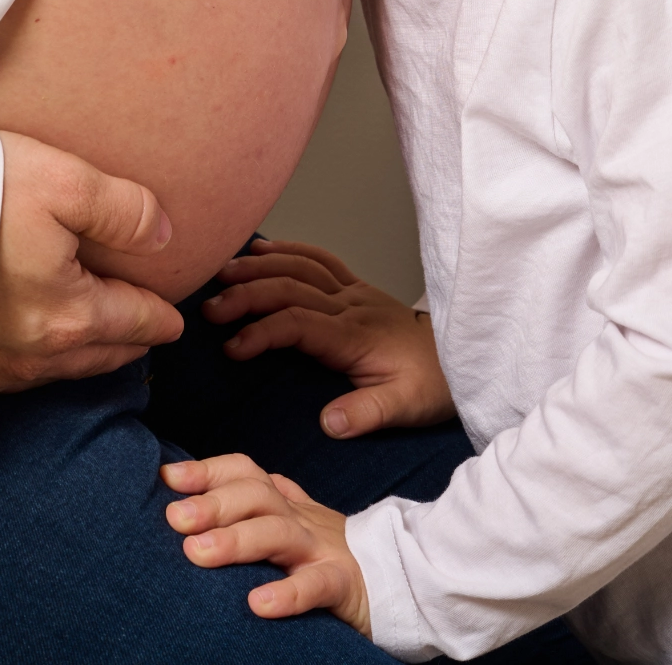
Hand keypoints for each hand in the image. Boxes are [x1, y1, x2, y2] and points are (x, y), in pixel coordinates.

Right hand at [0, 131, 182, 392]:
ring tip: (98, 333)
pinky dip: (34, 361)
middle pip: (102, 356)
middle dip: (129, 341)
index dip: (165, 316)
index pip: (138, 323)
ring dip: (83, 353)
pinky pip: (10, 376)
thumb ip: (123, 210)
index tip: (178, 319)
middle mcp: (32, 357)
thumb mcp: (61, 180)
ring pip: (56, 370)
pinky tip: (29, 342)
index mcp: (70, 316)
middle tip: (148, 328)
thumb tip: (165, 237)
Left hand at [163, 453, 369, 634]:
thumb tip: (188, 498)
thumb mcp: (288, 524)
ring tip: (197, 554)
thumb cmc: (326, 552)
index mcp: (285, 503)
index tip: (168, 476)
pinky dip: (288, 593)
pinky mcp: (344, 584)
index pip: (246, 473)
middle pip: (256, 497)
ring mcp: (323, 548)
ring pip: (278, 534)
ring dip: (236, 540)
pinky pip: (316, 585)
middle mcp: (300, 518)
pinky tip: (259, 604)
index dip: (208, 470)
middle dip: (213, 503)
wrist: (400, 576)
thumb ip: (251, 510)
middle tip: (173, 518)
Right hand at [204, 238, 454, 436]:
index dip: (262, 331)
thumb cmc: (430, 386)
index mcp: (355, 336)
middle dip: (248, 294)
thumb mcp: (405, 409)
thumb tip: (330, 423)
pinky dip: (288, 248)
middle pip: (291, 287)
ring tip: (222, 272)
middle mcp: (350, 305)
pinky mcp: (357, 287)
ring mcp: (353, 291)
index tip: (232, 349)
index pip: (298, 324)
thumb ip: (367, 413)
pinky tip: (262, 248)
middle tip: (210, 308)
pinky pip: (318, 258)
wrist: (460, 360)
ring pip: (300, 266)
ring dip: (260, 266)